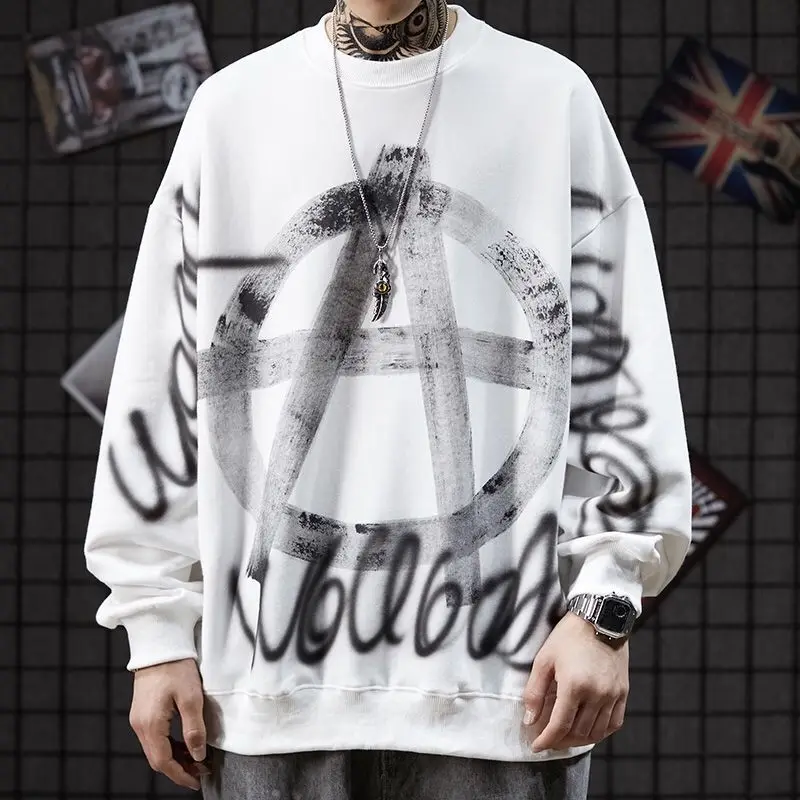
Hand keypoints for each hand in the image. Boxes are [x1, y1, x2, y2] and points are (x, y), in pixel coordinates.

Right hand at [129, 658, 210, 790]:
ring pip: (156, 749)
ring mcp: (139, 718)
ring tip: (197, 759)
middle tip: (201, 771)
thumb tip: (198, 755)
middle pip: (157, 759)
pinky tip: (184, 743)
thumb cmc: (176, 667)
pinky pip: (155, 737)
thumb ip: (194, 729)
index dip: (181, 775)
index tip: (197, 781)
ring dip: (175, 757)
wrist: (159, 644)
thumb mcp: (191, 697)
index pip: (163, 762)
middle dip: (179, 769)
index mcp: (150, 725)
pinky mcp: (143, 711)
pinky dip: (169, 745)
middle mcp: (140, 725)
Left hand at [522, 611, 628, 752]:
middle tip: (547, 738)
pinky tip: (588, 730)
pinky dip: (600, 732)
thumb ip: (534, 691)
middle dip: (560, 740)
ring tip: (565, 736)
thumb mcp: (544, 659)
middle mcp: (597, 694)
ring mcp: (613, 695)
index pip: (560, 725)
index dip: (546, 740)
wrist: (600, 618)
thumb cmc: (568, 636)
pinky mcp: (623, 692)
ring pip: (597, 732)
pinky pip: (614, 723)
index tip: (536, 746)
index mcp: (574, 685)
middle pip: (578, 732)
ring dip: (579, 739)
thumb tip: (530, 720)